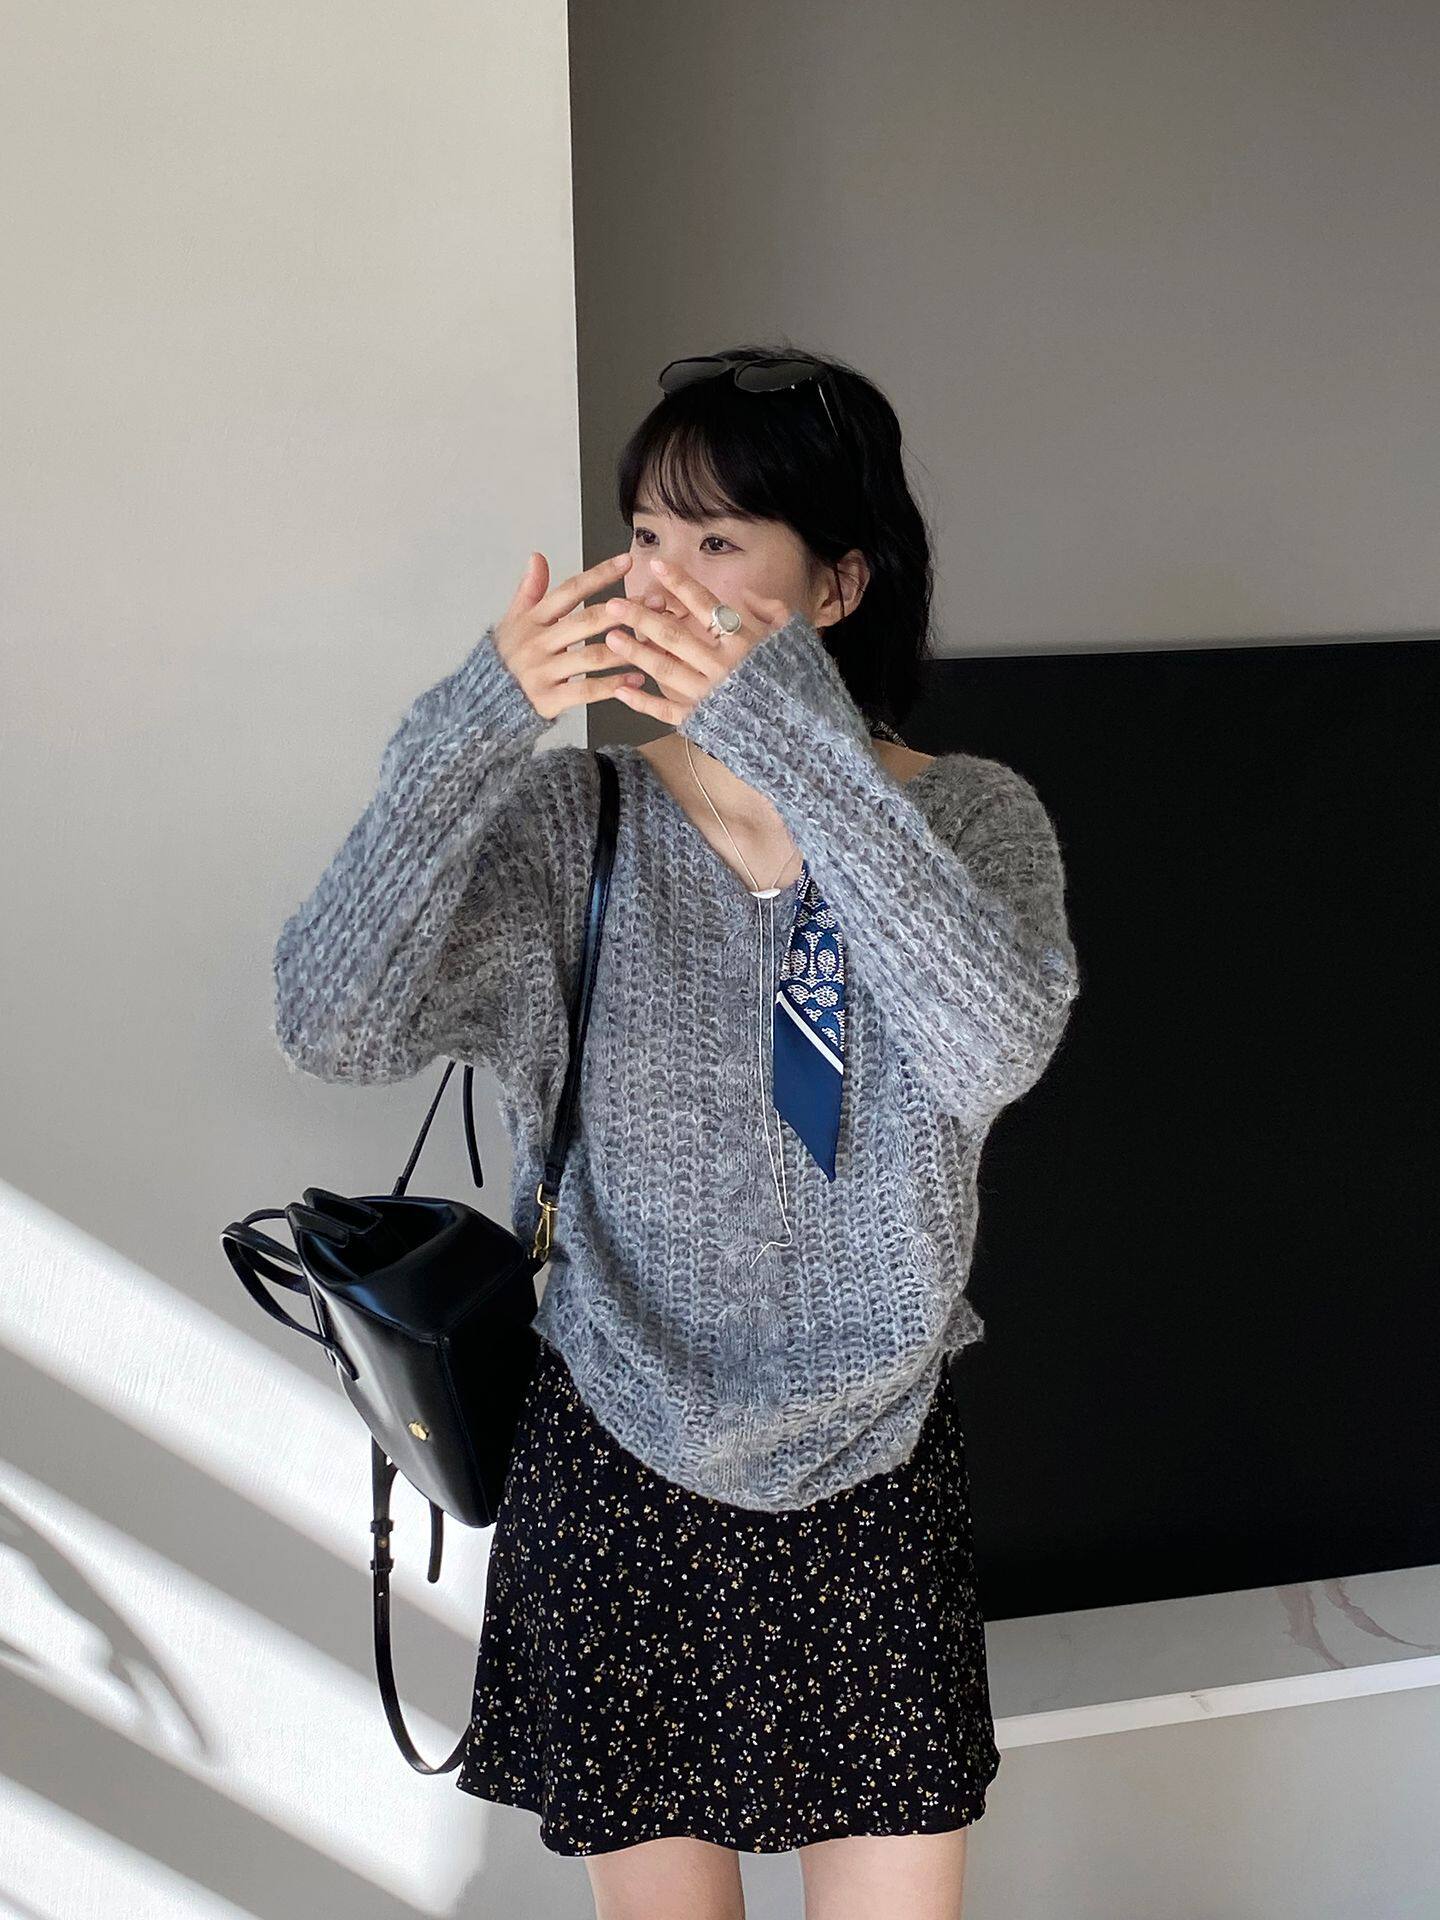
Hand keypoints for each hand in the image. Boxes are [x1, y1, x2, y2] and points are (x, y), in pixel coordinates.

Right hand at [492, 550, 649, 720]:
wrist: (484, 701)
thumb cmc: (505, 659)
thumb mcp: (512, 621)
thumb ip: (528, 590)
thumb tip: (537, 556)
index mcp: (531, 620)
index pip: (569, 590)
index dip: (598, 575)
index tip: (627, 562)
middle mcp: (537, 642)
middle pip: (586, 621)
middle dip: (624, 611)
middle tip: (654, 603)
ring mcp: (543, 671)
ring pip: (591, 656)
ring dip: (626, 649)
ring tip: (653, 643)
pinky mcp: (548, 699)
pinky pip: (587, 690)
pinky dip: (613, 685)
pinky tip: (636, 679)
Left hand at [600, 560, 795, 724]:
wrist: (803, 731)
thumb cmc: (799, 681)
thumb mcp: (795, 638)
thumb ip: (773, 611)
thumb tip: (746, 595)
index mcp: (743, 642)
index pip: (705, 605)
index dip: (680, 583)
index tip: (657, 564)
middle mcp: (722, 666)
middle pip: (674, 637)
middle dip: (642, 618)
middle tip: (613, 605)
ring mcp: (709, 695)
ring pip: (665, 670)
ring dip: (636, 653)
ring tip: (610, 638)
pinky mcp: (702, 720)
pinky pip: (667, 711)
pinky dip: (643, 702)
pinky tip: (621, 689)